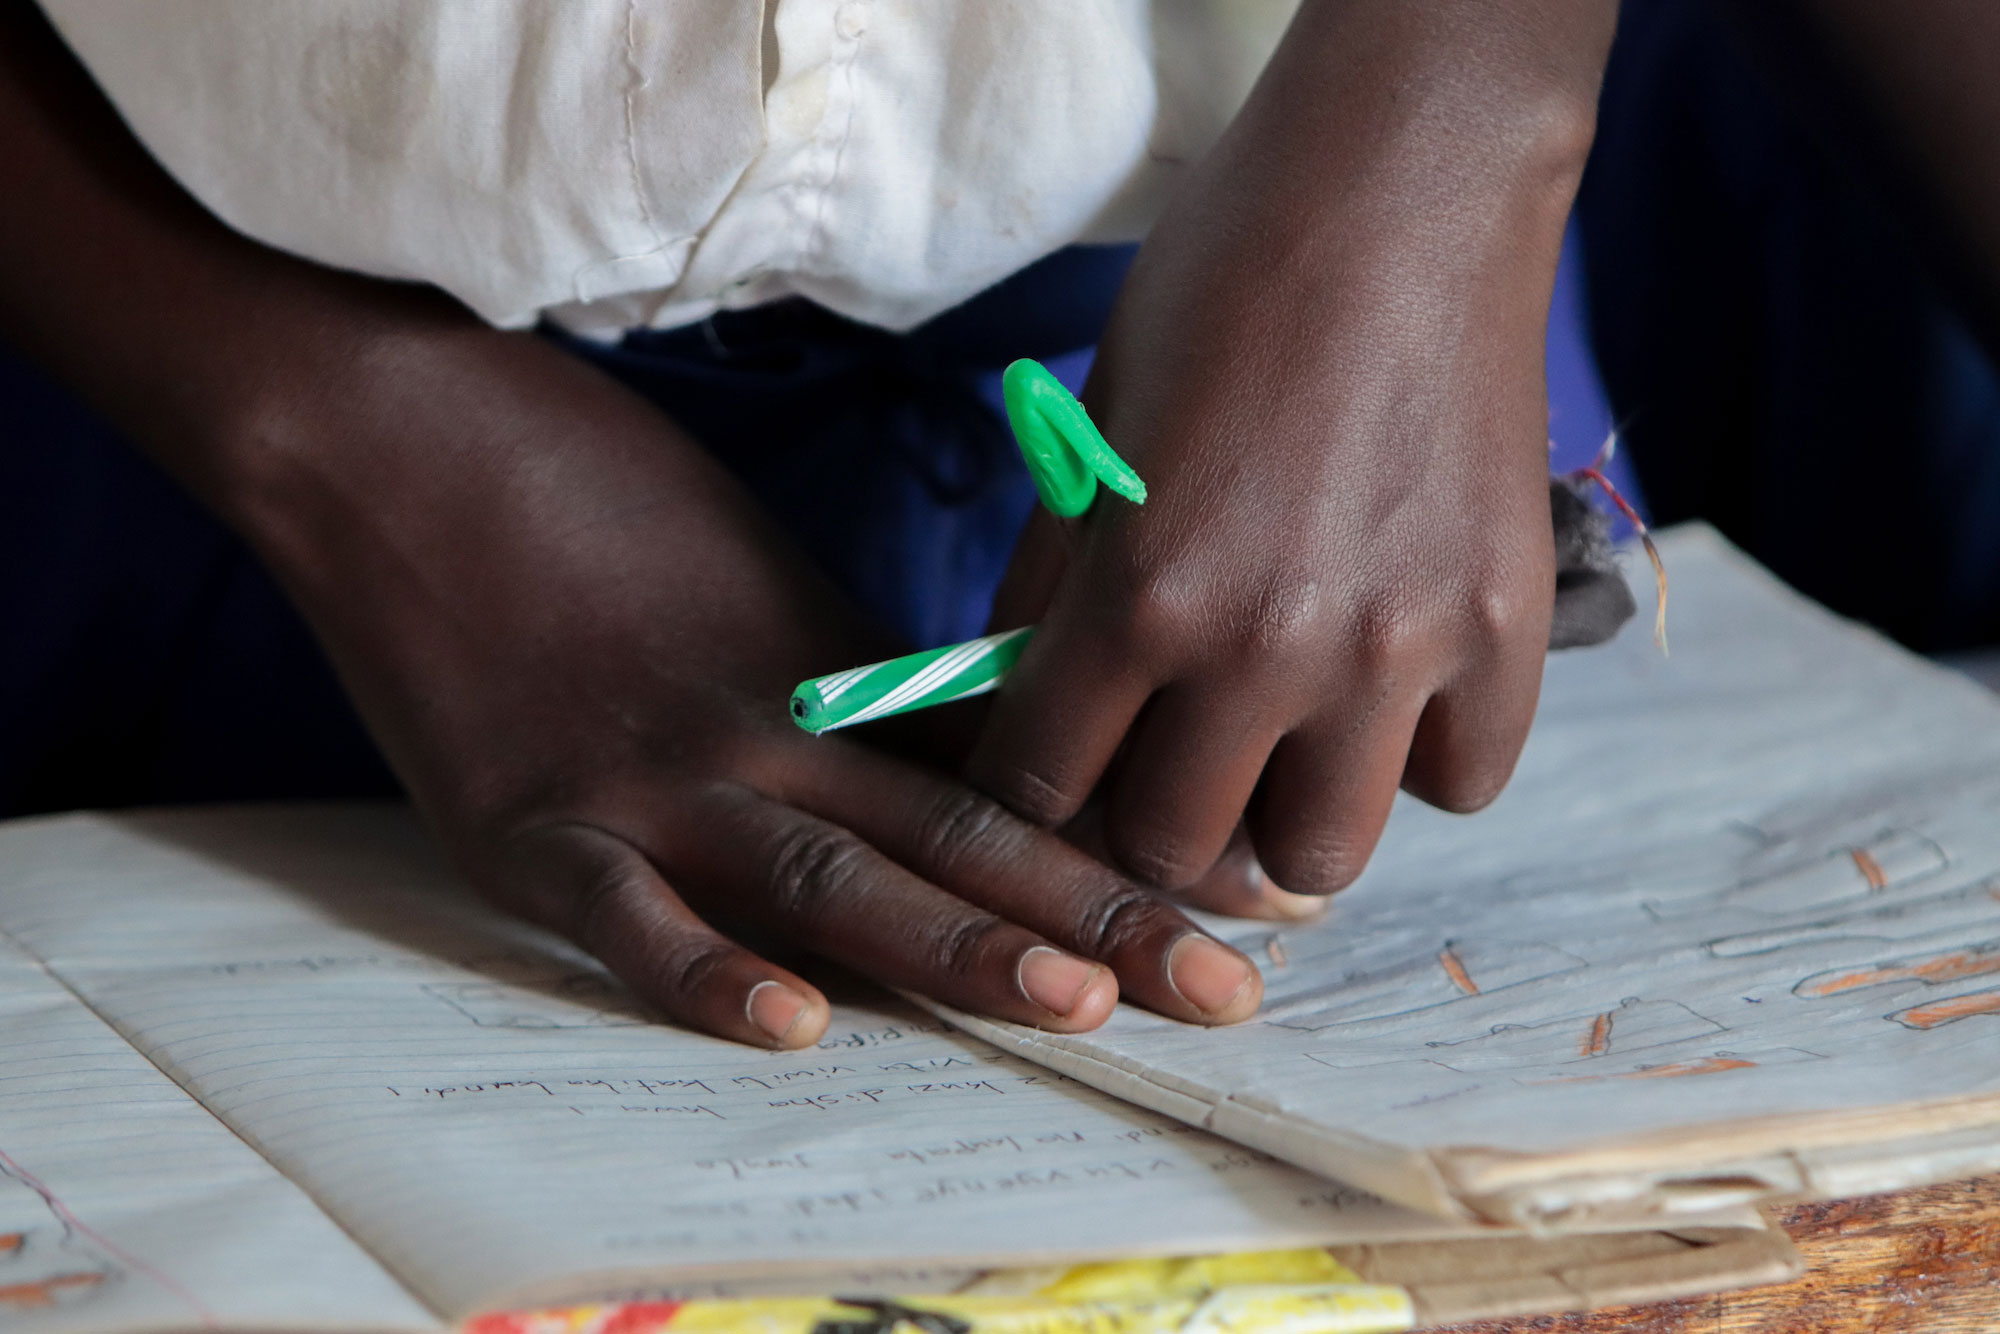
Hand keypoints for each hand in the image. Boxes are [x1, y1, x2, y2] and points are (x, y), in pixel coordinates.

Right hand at [0, 8, 1264, 1049]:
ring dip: (957, 943)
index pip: (999, 789)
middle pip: (957, 839)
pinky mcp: (525, 821)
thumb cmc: (585, 492)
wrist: (402, 429)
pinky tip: (790, 1027)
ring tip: (1080, 999)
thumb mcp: (756, 584)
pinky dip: (701, 970)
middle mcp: (764, 736)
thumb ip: (852, 694)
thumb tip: (971, 770)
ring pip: (829, 873)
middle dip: (1100, 917)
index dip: (1121, 851)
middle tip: (1228, 985)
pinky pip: (625, 913)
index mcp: (826, 680)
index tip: (1241, 905)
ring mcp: (649, 781)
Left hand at [968, 0, 1614, 895]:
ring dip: (1284, 818)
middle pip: (1172, 851)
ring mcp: (1399, 653)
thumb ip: (1057, 581)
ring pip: (1320, 859)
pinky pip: (1460, 784)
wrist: (1408, 188)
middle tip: (1167, 757)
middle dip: (1148, 815)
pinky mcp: (1507, 634)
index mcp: (1141, 592)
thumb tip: (1024, 693)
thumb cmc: (1230, 282)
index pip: (1039, 786)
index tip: (1055, 762)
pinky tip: (1396, 687)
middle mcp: (1266, 648)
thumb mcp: (1097, 425)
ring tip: (1287, 743)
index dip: (1029, 783)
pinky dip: (1420, 758)